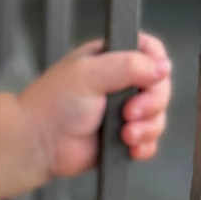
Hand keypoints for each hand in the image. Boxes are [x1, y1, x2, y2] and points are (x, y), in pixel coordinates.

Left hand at [20, 34, 172, 179]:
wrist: (37, 143)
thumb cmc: (53, 104)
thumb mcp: (89, 74)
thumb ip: (129, 65)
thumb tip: (164, 67)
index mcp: (110, 58)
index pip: (150, 51)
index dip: (157, 64)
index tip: (151, 78)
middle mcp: (119, 83)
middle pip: (160, 86)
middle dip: (153, 102)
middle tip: (129, 112)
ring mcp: (122, 111)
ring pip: (158, 115)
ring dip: (148, 127)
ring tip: (125, 135)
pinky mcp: (122, 138)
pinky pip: (149, 141)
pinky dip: (145, 145)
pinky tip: (131, 148)